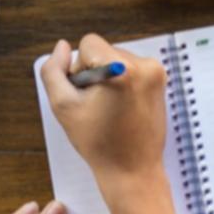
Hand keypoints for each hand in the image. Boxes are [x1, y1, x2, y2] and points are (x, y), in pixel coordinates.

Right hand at [39, 36, 169, 189]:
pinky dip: (122, 83)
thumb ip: (53, 71)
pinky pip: (130, 69)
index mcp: (123, 70)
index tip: (86, 94)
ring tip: (110, 109)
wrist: (132, 170)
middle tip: (97, 106)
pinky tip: (121, 107)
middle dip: (94, 73)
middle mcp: (145, 66)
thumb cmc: (99, 143)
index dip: (78, 69)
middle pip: (103, 50)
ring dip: (108, 78)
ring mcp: (156, 73)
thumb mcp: (64, 106)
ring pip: (116, 59)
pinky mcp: (160, 81)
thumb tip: (61, 47)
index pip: (88, 44)